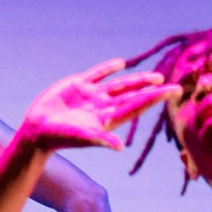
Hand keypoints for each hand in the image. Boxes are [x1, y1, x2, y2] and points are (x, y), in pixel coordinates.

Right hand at [16, 59, 174, 151]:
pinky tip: (121, 63)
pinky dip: (108, 68)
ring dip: (137, 80)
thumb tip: (119, 148)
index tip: (175, 90)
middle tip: (170, 84)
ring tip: (156, 77)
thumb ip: (101, 139)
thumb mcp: (81, 137)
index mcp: (108, 118)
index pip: (138, 105)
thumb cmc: (59, 137)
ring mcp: (91, 96)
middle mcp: (103, 107)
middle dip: (151, 90)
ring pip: (119, 85)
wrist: (36, 131)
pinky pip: (97, 74)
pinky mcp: (77, 86)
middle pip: (133, 95)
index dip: (157, 97)